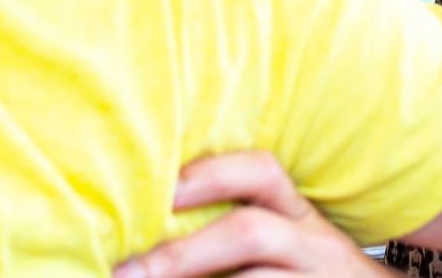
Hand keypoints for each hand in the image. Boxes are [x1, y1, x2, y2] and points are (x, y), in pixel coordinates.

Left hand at [114, 152, 396, 277]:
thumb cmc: (309, 271)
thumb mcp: (290, 238)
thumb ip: (237, 223)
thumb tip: (147, 227)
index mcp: (298, 214)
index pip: (261, 174)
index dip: (209, 176)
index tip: (160, 192)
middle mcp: (314, 245)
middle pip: (249, 233)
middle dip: (183, 253)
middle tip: (127, 273)